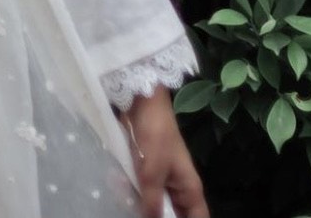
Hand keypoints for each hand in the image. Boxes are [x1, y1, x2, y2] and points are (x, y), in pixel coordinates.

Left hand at [121, 86, 208, 217]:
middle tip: (137, 212)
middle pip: (174, 214)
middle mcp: (179, 187)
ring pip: (157, 203)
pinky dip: (135, 192)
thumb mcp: (152, 172)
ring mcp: (163, 179)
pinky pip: (144, 189)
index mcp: (190, 190)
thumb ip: (153, 202)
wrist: (142, 104)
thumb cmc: (154, 136)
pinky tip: (120, 188)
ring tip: (128, 202)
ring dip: (143, 204)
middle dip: (156, 215)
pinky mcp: (148, 170)